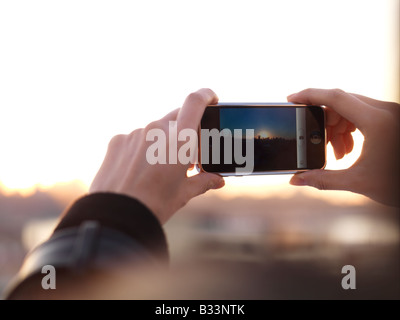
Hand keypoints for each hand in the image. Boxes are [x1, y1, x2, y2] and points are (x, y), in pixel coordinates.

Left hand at [89, 89, 224, 223]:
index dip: (206, 95)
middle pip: (177, 118)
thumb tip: (218, 180)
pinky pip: (136, 138)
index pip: (195, 102)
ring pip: (156, 130)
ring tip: (160, 168)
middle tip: (187, 155)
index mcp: (179, 140)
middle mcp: (157, 130)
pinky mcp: (118, 141)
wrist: (117, 216)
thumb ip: (203, 181)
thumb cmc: (155, 205)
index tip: (212, 99)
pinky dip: (143, 149)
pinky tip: (140, 170)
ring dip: (163, 142)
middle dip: (185, 132)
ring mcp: (135, 134)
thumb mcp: (184, 193)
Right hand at [288, 88, 399, 206]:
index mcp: (378, 121)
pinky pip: (362, 114)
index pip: (336, 97)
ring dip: (337, 127)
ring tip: (338, 153)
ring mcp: (390, 113)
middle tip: (318, 143)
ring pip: (351, 108)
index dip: (310, 95)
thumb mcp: (358, 182)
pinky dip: (349, 128)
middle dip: (324, 121)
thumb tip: (296, 180)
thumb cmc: (399, 184)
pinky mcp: (391, 118)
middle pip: (341, 103)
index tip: (292, 99)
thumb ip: (323, 179)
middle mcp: (385, 111)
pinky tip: (348, 149)